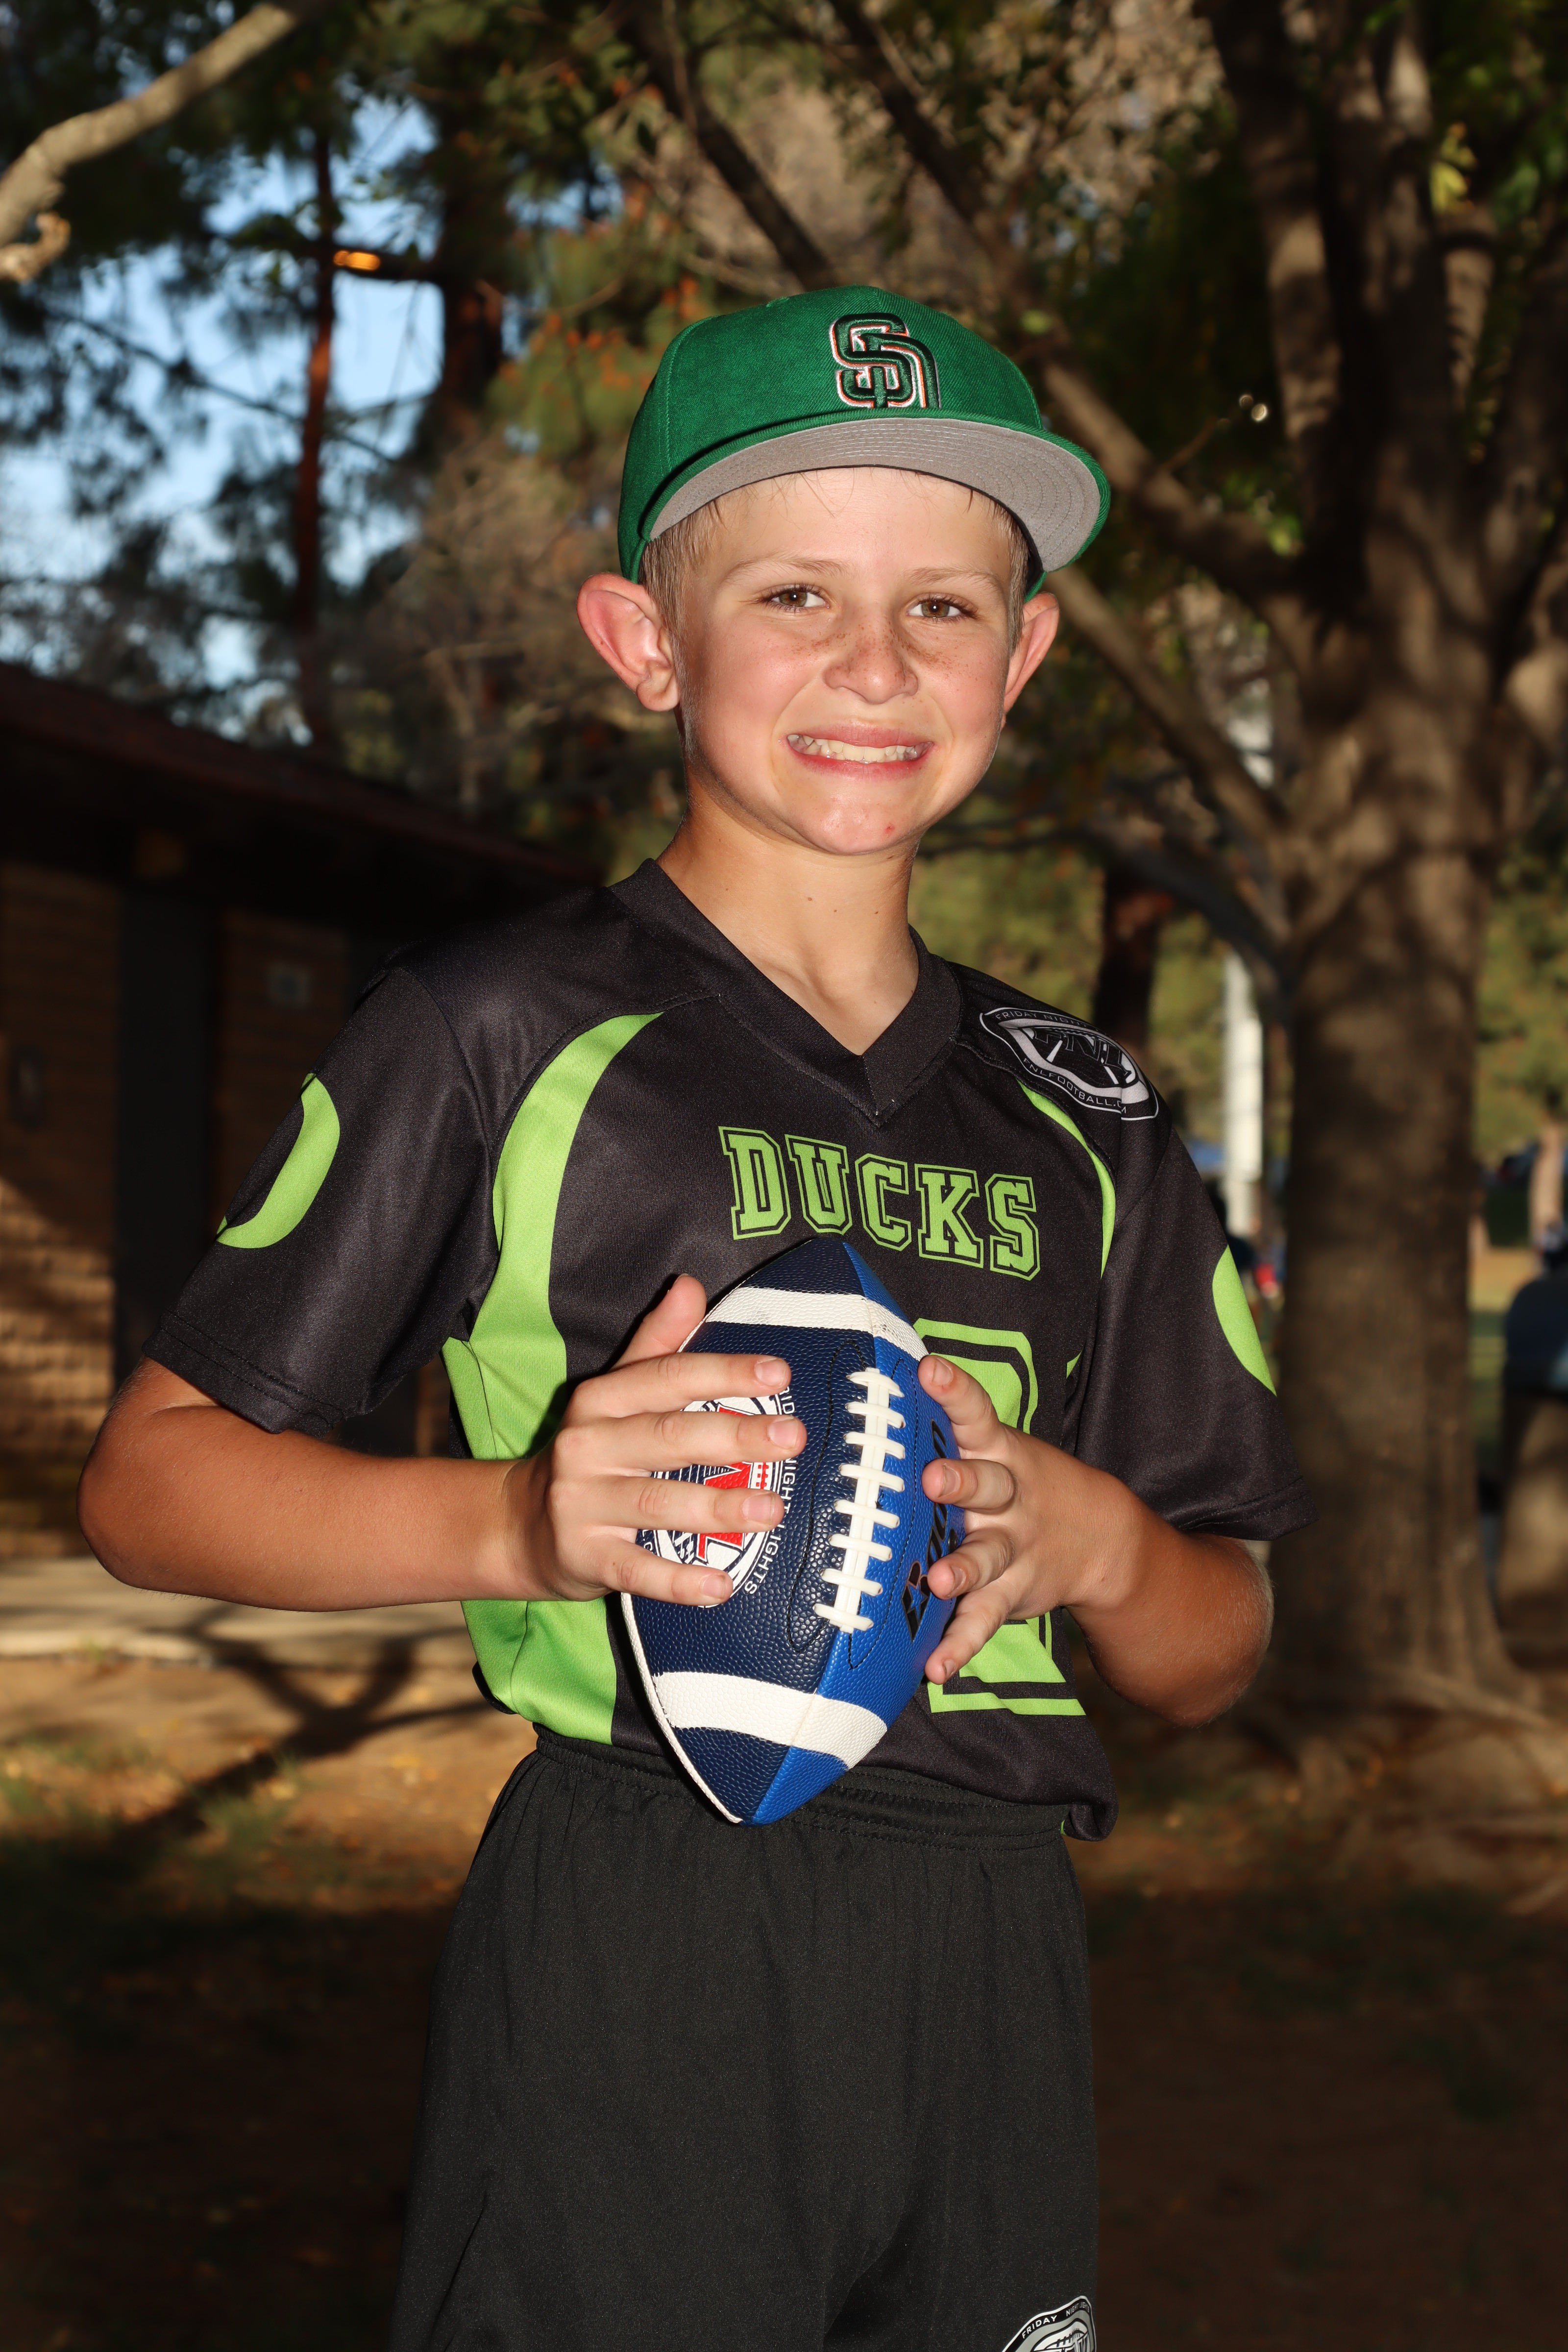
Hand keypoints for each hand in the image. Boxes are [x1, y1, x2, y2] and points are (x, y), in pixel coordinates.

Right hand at [503, 1275, 805, 1606]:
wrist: (517, 1524)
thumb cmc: (590, 1452)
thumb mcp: (613, 1393)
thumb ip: (656, 1344)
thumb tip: (691, 1285)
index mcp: (600, 1400)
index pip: (667, 1378)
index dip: (722, 1372)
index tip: (778, 1373)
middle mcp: (588, 1447)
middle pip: (668, 1437)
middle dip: (734, 1436)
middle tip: (791, 1437)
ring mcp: (582, 1504)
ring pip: (657, 1502)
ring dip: (717, 1507)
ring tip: (773, 1510)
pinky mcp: (584, 1556)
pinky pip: (635, 1569)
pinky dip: (677, 1580)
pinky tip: (720, 1586)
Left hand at [915, 1354, 1137, 1683]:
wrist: (1102, 1538)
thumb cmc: (1016, 1482)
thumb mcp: (994, 1449)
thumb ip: (945, 1430)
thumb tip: (874, 1397)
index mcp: (997, 1452)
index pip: (976, 1413)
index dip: (953, 1390)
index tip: (928, 1370)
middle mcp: (1007, 1497)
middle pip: (987, 1484)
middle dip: (960, 1482)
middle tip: (931, 1480)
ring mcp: (1013, 1547)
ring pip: (986, 1555)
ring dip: (962, 1568)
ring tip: (937, 1581)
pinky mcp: (1011, 1593)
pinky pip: (984, 1620)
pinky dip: (961, 1645)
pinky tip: (936, 1668)